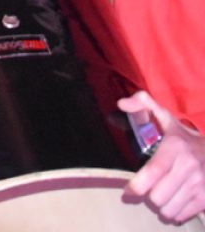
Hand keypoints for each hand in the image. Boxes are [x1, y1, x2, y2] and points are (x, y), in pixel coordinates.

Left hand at [120, 90, 204, 222]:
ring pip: (169, 210)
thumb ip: (143, 103)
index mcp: (175, 147)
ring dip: (159, 206)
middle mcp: (189, 167)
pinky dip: (173, 213)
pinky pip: (182, 216)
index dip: (138, 185)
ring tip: (159, 196)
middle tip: (146, 190)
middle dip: (147, 196)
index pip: (154, 171)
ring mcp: (199, 185)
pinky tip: (172, 201)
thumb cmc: (185, 137)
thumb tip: (121, 103)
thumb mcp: (166, 117)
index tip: (128, 191)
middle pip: (158, 196)